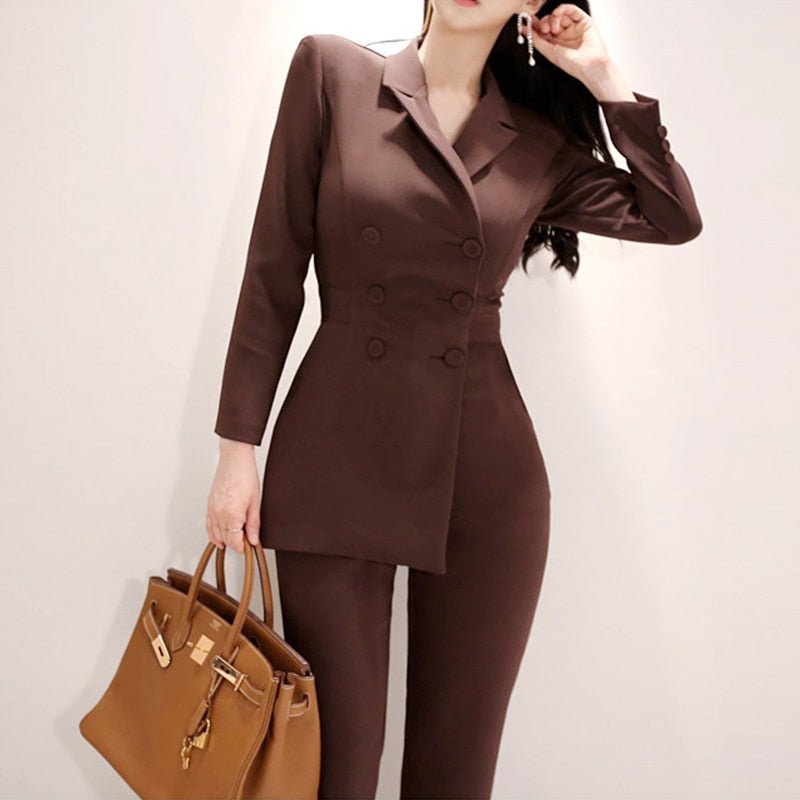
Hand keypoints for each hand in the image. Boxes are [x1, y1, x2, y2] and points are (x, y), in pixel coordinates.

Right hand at [206, 439, 260, 553]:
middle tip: (246, 541)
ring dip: (225, 539)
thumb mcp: (255, 502)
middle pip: (225, 539)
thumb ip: (253, 523)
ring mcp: (212, 510)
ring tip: (236, 539)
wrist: (234, 461)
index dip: (243, 547)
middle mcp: (219, 514)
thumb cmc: (245, 476)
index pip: (235, 541)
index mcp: (232, 515)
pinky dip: (213, 533)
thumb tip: (254, 538)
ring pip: (216, 534)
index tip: (249, 546)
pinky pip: (209, 525)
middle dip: (236, 543)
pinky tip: (219, 537)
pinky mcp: (209, 505)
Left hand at [525, 4, 611, 82]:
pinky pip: (572, 10)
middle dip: (544, 22)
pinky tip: (558, 12)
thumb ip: (537, 40)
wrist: (590, 67)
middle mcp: (564, 34)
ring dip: (553, 17)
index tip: (526, 22)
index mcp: (556, 42)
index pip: (543, 30)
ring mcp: (573, 27)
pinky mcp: (583, 21)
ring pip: (560, 14)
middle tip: (544, 30)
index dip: (535, 25)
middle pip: (550, 21)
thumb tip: (524, 30)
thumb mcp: (550, 52)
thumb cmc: (572, 64)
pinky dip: (563, 8)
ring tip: (553, 28)